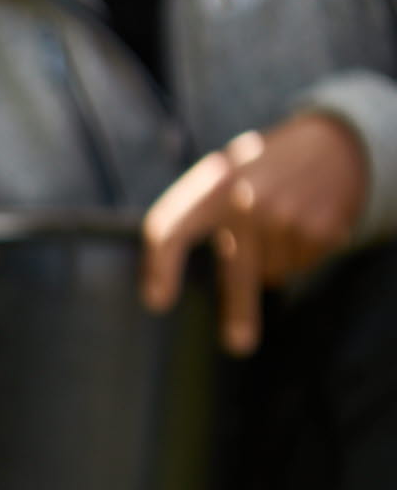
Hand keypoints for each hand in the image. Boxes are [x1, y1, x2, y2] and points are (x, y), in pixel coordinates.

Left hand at [143, 111, 368, 355]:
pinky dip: (301, 255)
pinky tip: (305, 222)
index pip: (171, 228)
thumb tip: (160, 289)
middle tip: (237, 346)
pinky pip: (301, 265)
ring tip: (281, 223)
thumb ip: (196, 214)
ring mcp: (286, 216)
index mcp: (212, 184)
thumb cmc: (260, 169)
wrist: (331, 143)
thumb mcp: (223, 175)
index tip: (156, 303)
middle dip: (238, 312)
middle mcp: (247, 201)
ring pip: (271, 273)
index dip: (159, 266)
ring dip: (273, 261)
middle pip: (235, 274)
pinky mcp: (320, 228)